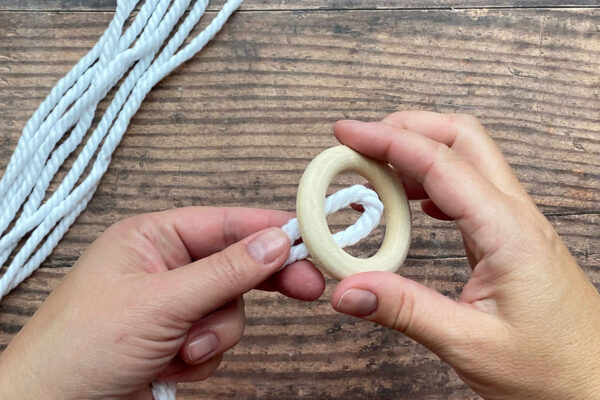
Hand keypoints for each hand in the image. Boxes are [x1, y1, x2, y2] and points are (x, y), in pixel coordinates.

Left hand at [0, 207, 323, 398]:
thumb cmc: (80, 348)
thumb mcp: (160, 303)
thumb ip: (224, 272)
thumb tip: (276, 241)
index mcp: (152, 238)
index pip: (225, 224)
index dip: (270, 231)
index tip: (311, 242)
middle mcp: (165, 266)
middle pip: (235, 264)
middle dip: (260, 283)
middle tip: (307, 289)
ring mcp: (173, 305)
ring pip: (231, 308)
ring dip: (215, 334)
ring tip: (183, 349)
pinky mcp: (177, 338)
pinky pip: (218, 340)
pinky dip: (203, 357)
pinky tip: (172, 366)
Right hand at [330, 111, 599, 399]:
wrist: (595, 385)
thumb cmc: (551, 371)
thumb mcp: (470, 345)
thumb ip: (404, 310)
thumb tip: (347, 289)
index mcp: (509, 233)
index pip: (440, 164)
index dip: (388, 141)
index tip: (347, 133)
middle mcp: (516, 217)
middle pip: (461, 139)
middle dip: (406, 128)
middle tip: (359, 141)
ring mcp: (516, 224)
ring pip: (467, 159)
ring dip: (418, 152)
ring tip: (374, 172)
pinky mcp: (510, 238)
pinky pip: (469, 189)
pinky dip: (431, 182)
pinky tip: (411, 202)